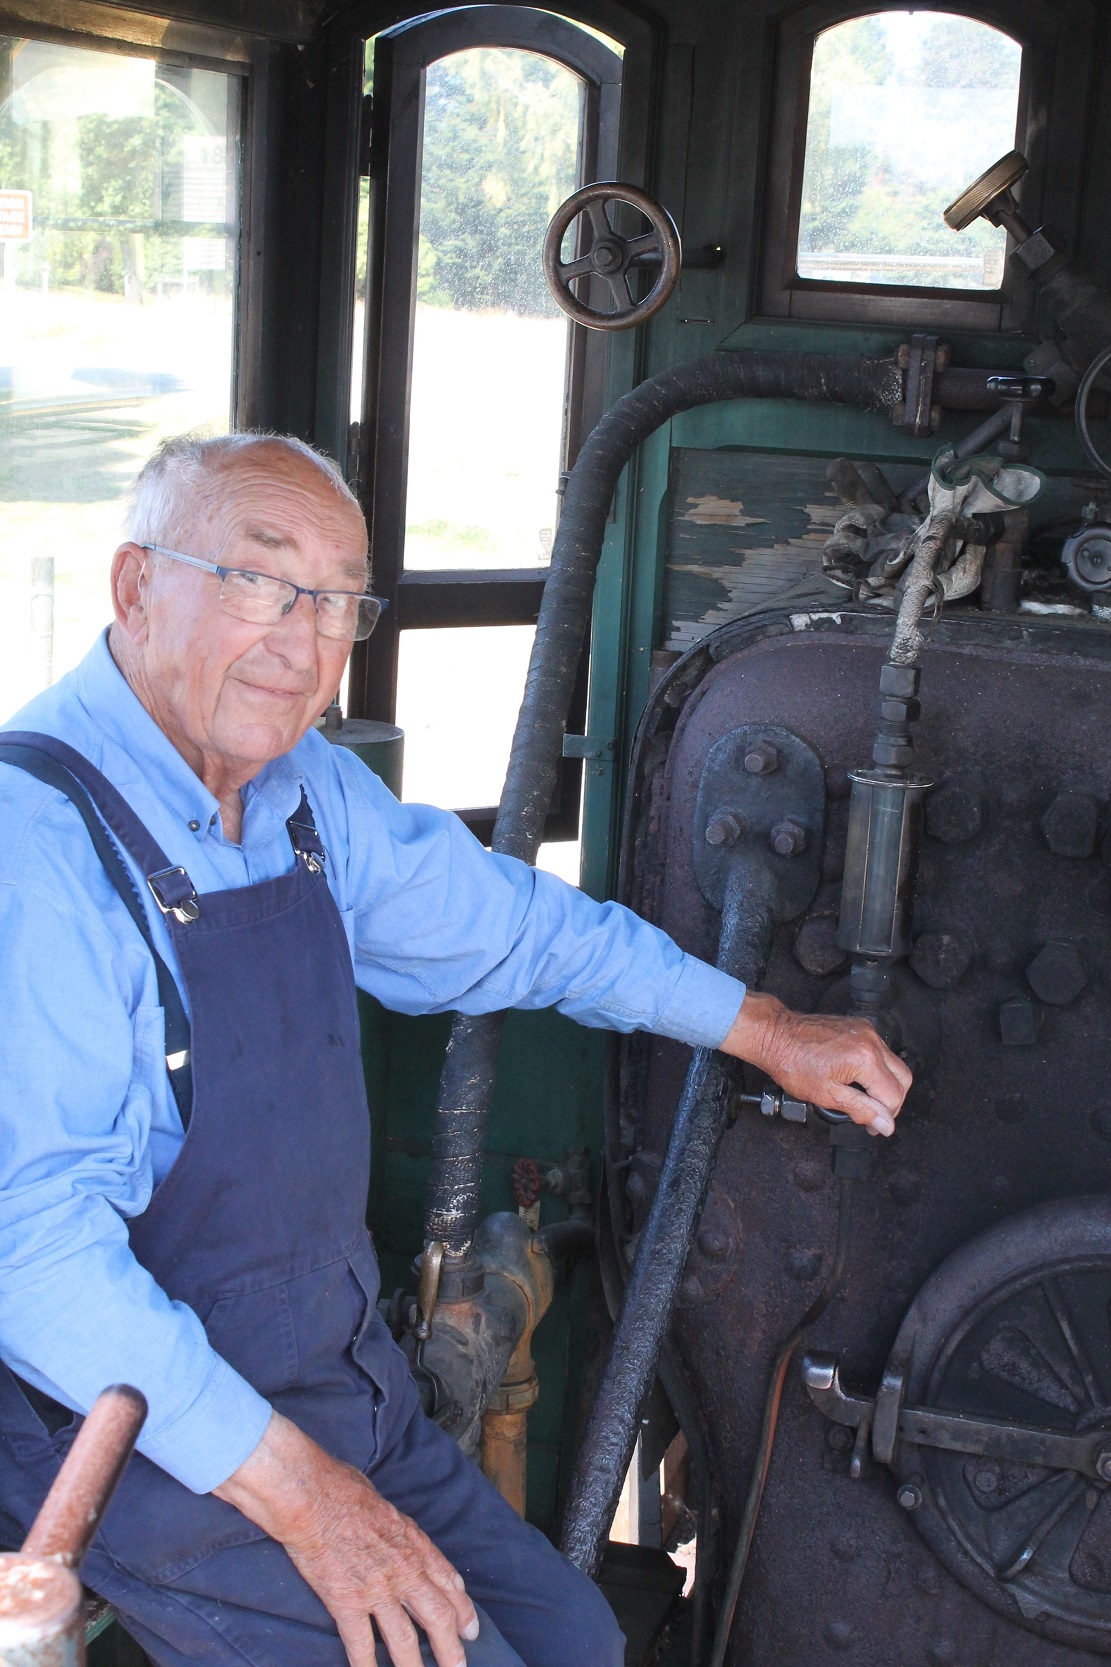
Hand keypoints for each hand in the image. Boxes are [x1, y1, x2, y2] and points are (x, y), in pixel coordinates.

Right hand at [214, 1412, 478, 1666]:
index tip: (470, 1629)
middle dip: (451, 1647)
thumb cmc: (344, 1489)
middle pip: (438, 1617)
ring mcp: (376, 1589)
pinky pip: (361, 1645)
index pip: (448, 1582)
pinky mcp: (346, 1602)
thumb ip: (398, 1529)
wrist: (313, 1497)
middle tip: (457, 1666)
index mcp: (414, 1544)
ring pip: (404, 1639)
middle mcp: (403, 1570)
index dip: (463, 1609)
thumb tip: (397, 1534)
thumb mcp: (387, 1506)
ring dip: (414, 1666)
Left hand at [719, 991, 911, 1135]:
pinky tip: (859, 1080)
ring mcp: (867, 1031)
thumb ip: (862, 1110)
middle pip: (903, 1078)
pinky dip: (877, 1068)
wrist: (775, 1035)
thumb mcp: (827, 1095)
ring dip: (885, 1084)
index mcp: (865, 1059)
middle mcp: (871, 1041)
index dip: (885, 1117)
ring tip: (864, 1098)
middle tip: (874, 1115)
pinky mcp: (860, 1027)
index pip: (893, 1095)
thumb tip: (886, 1125)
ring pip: (894, 1064)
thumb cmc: (793, 1063)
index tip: (872, 1126)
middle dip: (892, 1101)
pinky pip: (881, 1051)